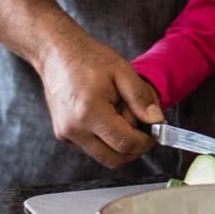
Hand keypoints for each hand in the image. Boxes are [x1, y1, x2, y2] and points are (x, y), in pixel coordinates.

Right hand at [36, 32, 164, 168]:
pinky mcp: (63, 135)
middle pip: (114, 159)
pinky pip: (92, 148)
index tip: (155, 132)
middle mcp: (74, 129)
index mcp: (90, 112)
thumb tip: (156, 121)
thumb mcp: (122, 71)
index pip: (125, 144)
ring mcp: (66, 134)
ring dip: (119, 144)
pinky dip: (105, 139)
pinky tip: (106, 116)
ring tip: (120, 115)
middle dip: (134, 148)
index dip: (145, 142)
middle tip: (142, 127)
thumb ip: (141, 98)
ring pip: (103, 156)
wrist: (57, 54)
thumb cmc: (89, 58)